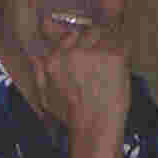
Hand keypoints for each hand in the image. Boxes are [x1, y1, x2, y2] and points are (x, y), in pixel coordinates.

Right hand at [32, 21, 131, 140]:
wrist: (95, 127)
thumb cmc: (72, 115)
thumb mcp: (46, 95)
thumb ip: (39, 71)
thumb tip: (34, 54)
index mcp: (54, 59)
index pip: (69, 34)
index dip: (80, 40)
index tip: (86, 48)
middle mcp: (73, 51)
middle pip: (90, 31)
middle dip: (97, 41)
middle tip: (101, 61)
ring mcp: (95, 51)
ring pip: (108, 35)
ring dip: (111, 46)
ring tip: (110, 68)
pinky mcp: (115, 54)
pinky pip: (123, 44)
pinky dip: (123, 54)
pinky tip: (118, 70)